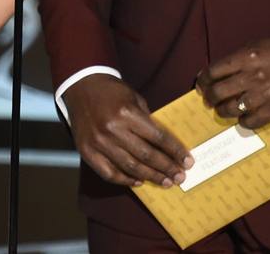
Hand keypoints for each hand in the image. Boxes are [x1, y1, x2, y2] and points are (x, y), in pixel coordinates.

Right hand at [62, 74, 193, 188]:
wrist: (81, 87)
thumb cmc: (112, 91)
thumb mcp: (134, 98)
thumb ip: (147, 120)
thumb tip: (164, 145)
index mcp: (127, 113)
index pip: (158, 137)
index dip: (175, 151)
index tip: (188, 161)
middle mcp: (113, 129)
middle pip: (146, 155)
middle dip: (166, 168)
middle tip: (180, 177)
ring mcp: (99, 143)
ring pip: (130, 167)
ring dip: (150, 177)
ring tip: (166, 183)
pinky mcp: (87, 151)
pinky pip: (109, 173)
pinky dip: (125, 180)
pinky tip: (138, 182)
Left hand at [196, 36, 269, 129]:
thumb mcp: (257, 46)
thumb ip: (236, 59)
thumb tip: (214, 74)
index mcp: (248, 57)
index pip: (214, 71)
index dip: (203, 79)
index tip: (201, 84)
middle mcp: (255, 76)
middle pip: (219, 92)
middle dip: (209, 97)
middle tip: (208, 99)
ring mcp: (266, 94)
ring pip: (231, 109)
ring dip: (222, 110)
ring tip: (223, 109)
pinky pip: (250, 122)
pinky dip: (242, 121)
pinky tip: (242, 117)